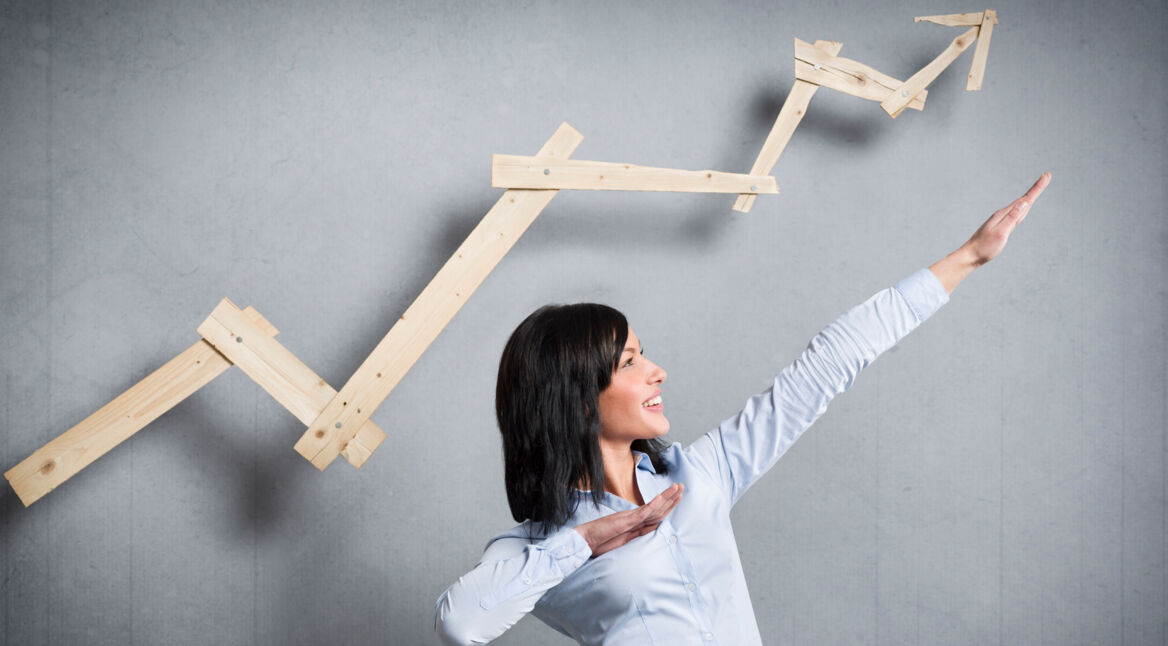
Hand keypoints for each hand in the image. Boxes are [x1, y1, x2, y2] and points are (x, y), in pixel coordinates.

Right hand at [573, 483, 683, 557]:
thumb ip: (636, 534)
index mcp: (633, 521)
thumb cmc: (600, 541)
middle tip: (682, 486)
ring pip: (653, 506)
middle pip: (657, 507)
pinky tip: (660, 498)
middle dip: (671, 497)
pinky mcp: (625, 520)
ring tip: (677, 487)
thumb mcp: (624, 540)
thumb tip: (650, 531)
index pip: (655, 513)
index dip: (667, 505)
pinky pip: (641, 512)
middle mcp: (633, 516)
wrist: (585, 540)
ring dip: (666, 497)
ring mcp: (629, 517)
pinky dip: (652, 505)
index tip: (677, 497)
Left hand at [929, 172, 1050, 293]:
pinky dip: (1022, 207)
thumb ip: (1012, 218)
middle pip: (1023, 199)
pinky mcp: (1000, 226)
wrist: (969, 256)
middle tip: (1047, 176)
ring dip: (1030, 196)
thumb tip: (1024, 203)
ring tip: (1038, 187)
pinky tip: (1023, 206)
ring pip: (1019, 205)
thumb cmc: (984, 247)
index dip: (1037, 188)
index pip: (1025, 199)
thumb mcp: (1000, 233)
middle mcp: (1002, 214)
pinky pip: (1015, 213)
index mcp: (1004, 214)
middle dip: (1036, 188)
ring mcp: (1001, 220)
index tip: (1047, 175)